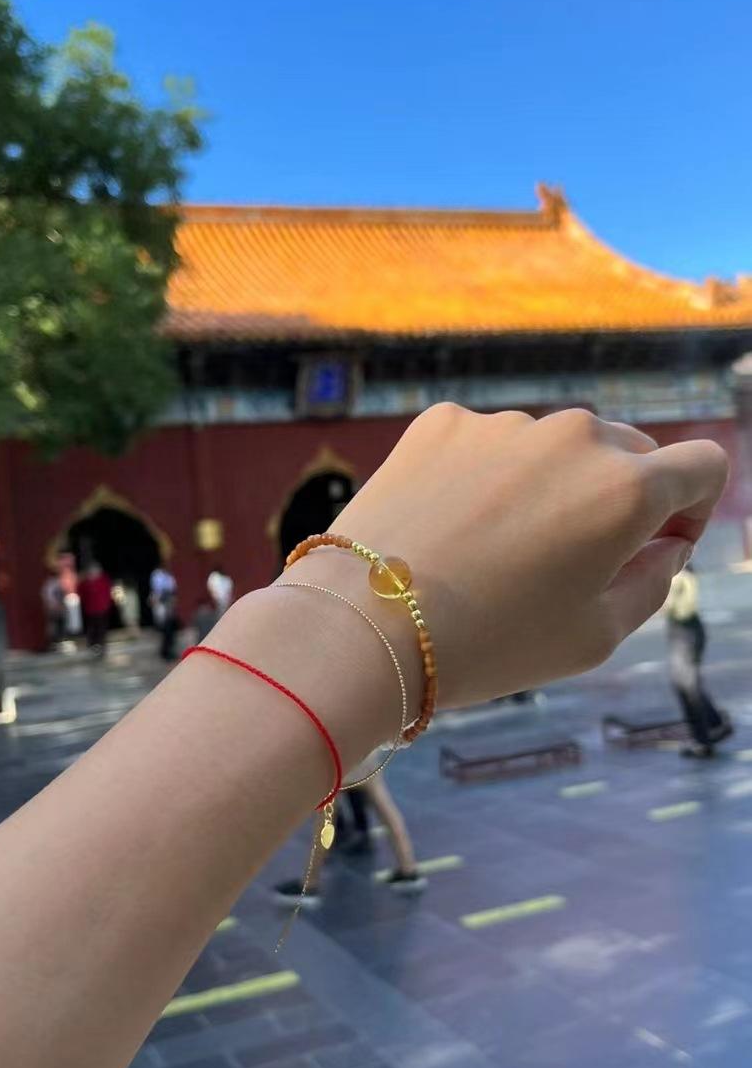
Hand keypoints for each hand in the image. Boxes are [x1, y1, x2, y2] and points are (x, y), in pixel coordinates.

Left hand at [328, 405, 726, 705]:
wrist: (365, 622)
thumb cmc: (490, 643)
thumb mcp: (596, 636)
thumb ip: (653, 581)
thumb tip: (665, 544)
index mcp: (626, 488)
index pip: (701, 466)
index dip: (689, 511)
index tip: (653, 547)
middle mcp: (573, 437)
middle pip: (628, 451)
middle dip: (618, 498)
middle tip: (569, 561)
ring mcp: (503, 424)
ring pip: (552, 447)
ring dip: (546, 486)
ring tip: (496, 554)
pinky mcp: (441, 423)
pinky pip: (487, 443)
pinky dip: (484, 477)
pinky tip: (451, 528)